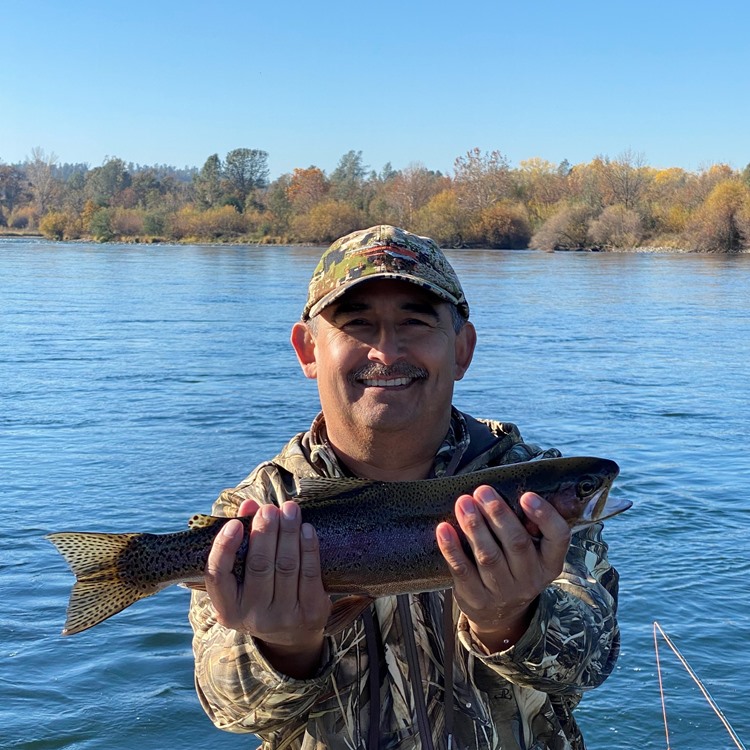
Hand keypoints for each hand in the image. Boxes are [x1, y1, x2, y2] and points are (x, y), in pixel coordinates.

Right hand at [204, 498, 330, 677]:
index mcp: (228, 609)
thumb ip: (243, 541)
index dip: (225, 548)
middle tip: (269, 509)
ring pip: (286, 566)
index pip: (218, 576)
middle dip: (265, 532)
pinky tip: (307, 529)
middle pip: (258, 566)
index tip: (234, 523)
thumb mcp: (244, 578)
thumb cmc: (261, 594)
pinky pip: (309, 574)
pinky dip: (308, 548)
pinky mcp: (310, 613)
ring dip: (288, 533)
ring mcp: (283, 617)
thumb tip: (249, 505)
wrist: (292, 635)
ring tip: (290, 509)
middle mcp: (253, 616)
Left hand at [436, 485, 570, 651]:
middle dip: (498, 514)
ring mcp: (503, 591)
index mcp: (549, 562)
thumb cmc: (514, 568)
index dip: (545, 516)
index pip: (558, 537)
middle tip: (482, 491)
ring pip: (488, 555)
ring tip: (463, 503)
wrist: (499, 614)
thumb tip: (515, 488)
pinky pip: (462, 570)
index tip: (527, 495)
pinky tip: (444, 528)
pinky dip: (452, 548)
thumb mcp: (532, 552)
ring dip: (474, 526)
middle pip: (516, 543)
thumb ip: (528, 525)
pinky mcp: (476, 598)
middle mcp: (530, 578)